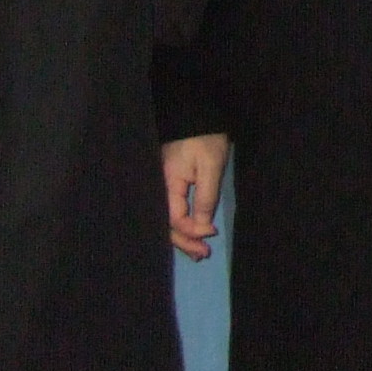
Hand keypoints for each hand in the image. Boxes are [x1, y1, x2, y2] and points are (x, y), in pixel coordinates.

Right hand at [161, 135, 228, 260]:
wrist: (197, 116)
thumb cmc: (205, 139)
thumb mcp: (210, 166)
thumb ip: (205, 197)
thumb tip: (202, 227)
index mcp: (166, 184)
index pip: (174, 218)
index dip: (192, 230)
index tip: (211, 234)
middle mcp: (160, 189)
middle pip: (167, 224)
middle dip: (185, 241)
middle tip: (204, 254)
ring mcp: (162, 188)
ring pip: (168, 220)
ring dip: (183, 237)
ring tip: (199, 253)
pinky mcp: (168, 186)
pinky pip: (172, 211)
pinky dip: (182, 225)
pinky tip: (192, 235)